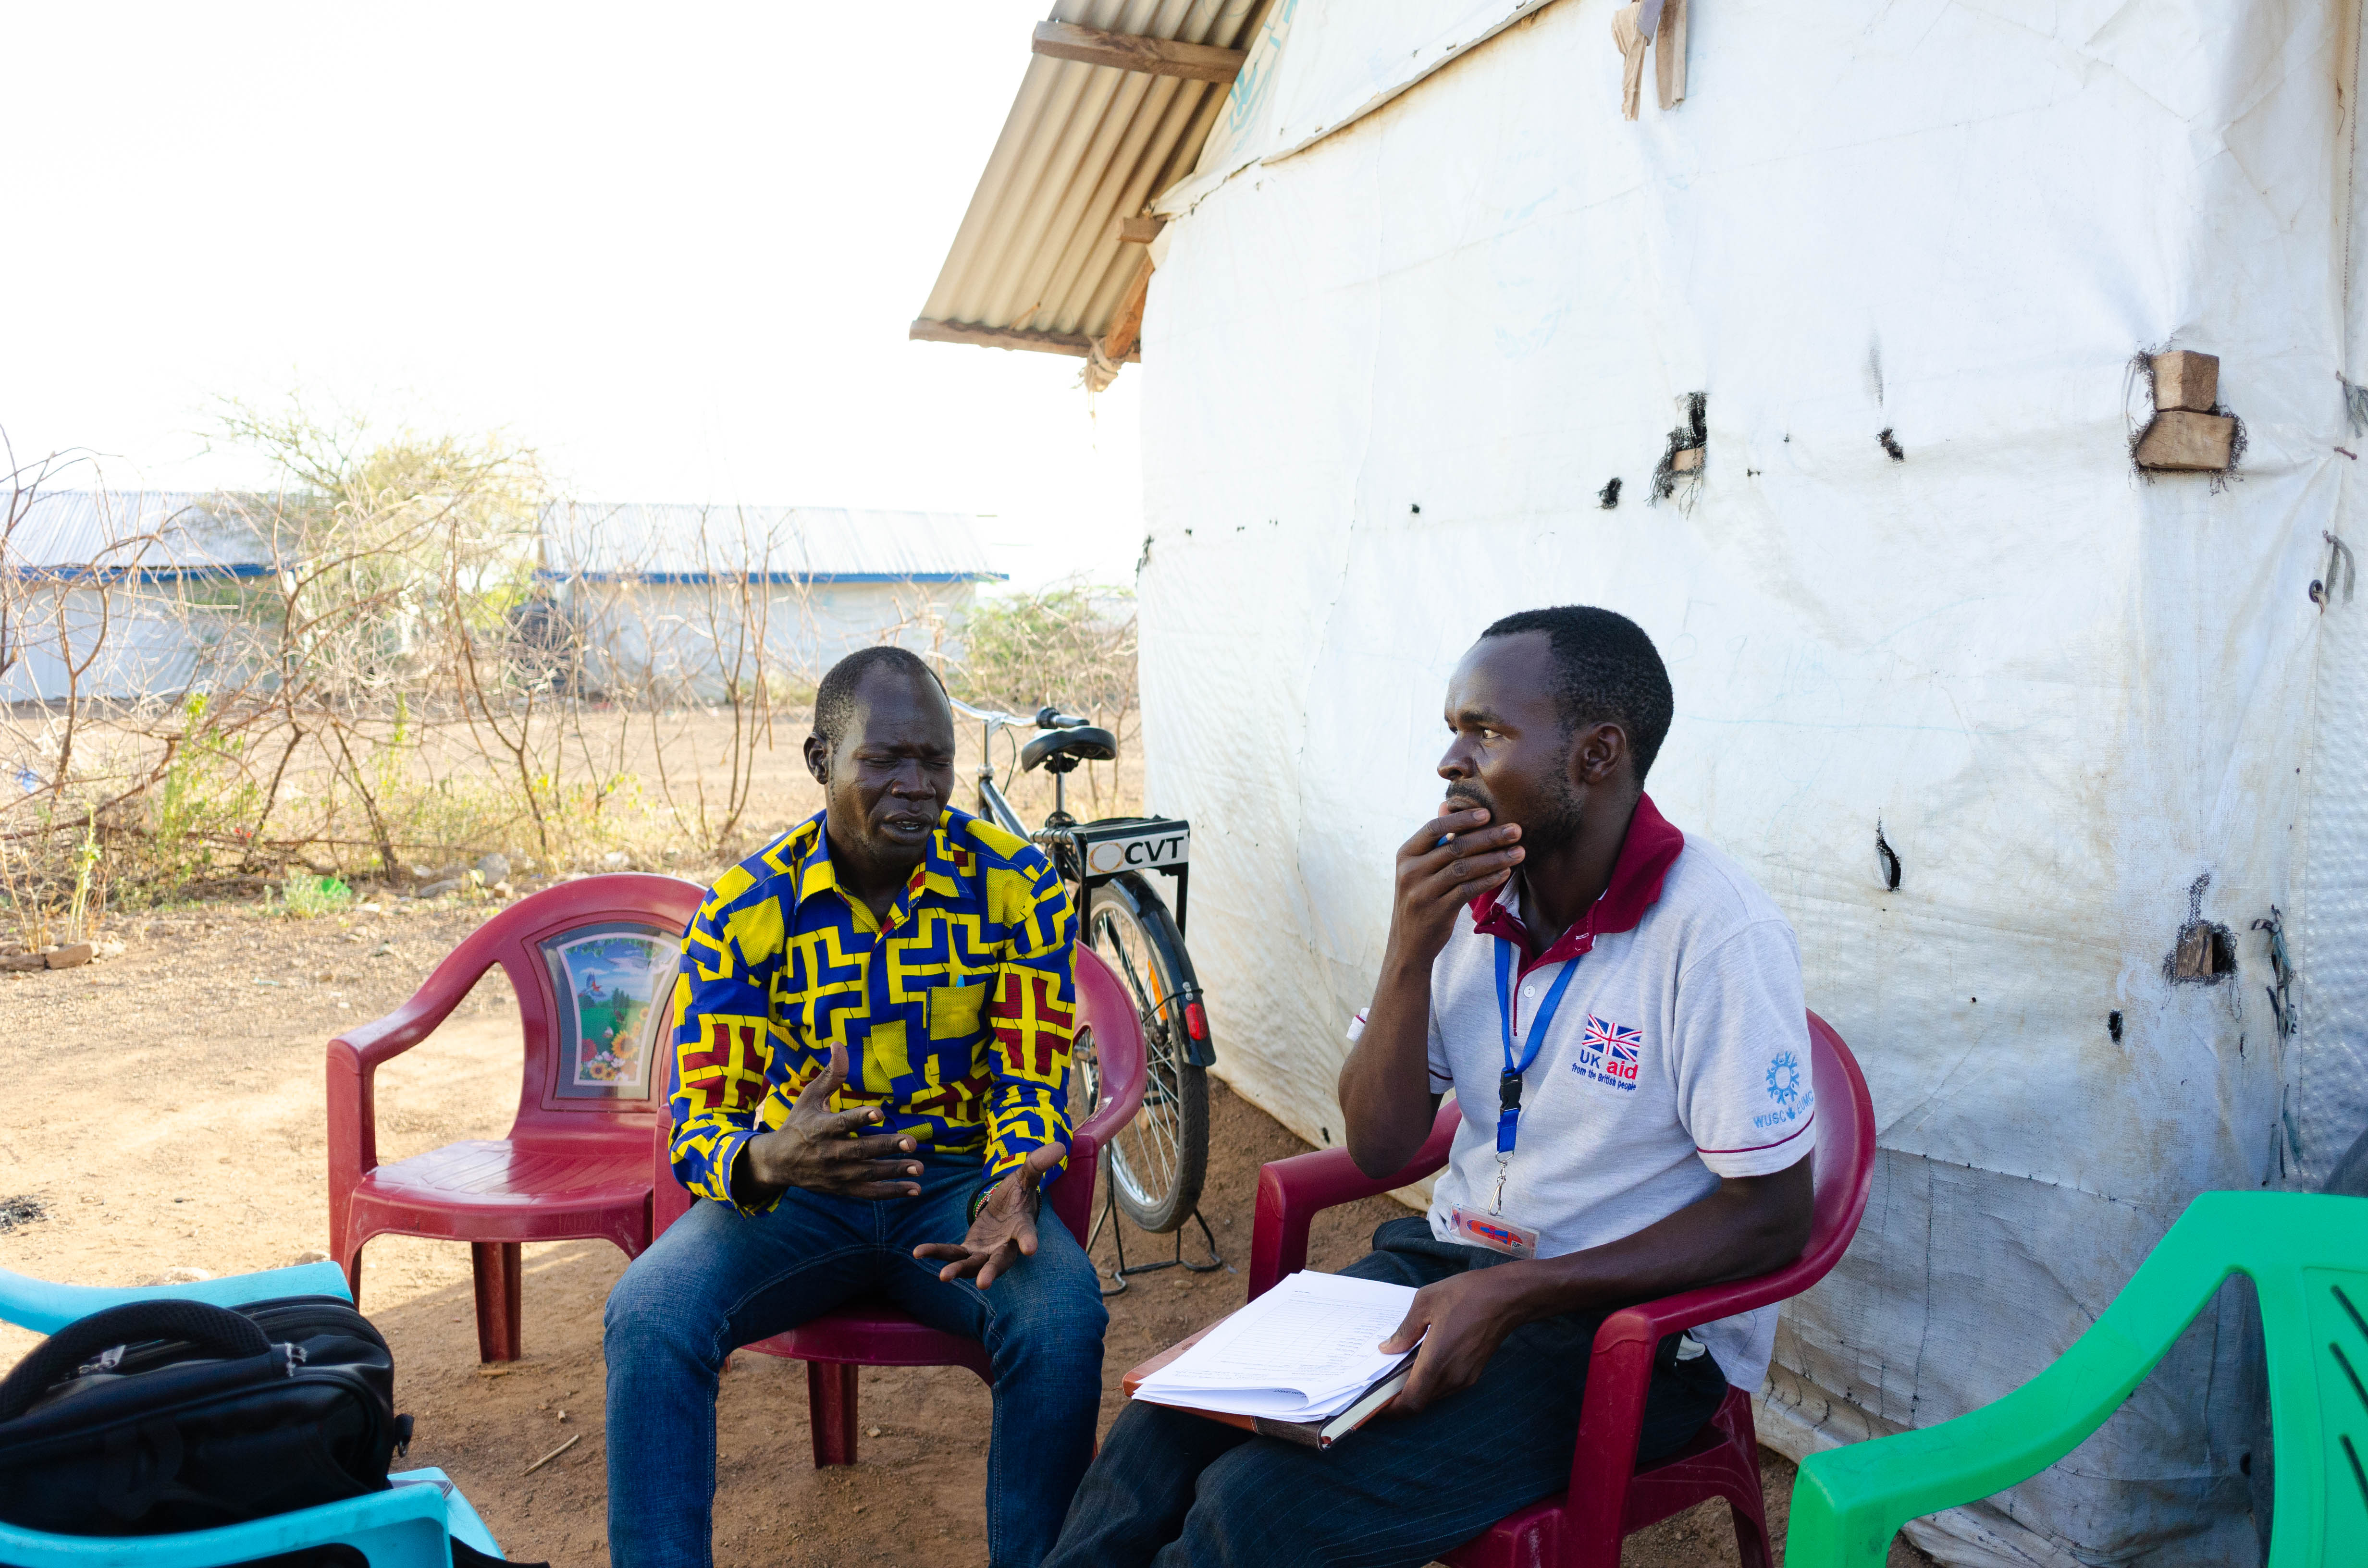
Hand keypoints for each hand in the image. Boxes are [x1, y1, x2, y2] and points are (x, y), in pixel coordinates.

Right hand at [739, 1042, 923, 1200]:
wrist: (778, 1163)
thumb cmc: (799, 1124)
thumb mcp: (810, 1097)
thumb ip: (831, 1074)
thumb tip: (839, 1043)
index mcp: (820, 1128)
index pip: (842, 1123)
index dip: (860, 1118)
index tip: (879, 1112)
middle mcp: (828, 1153)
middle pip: (860, 1150)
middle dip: (885, 1146)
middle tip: (911, 1142)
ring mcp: (836, 1174)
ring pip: (868, 1173)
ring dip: (895, 1171)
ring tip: (920, 1166)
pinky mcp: (842, 1188)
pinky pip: (869, 1193)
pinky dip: (891, 1192)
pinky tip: (915, 1189)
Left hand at [911, 1143, 1065, 1288]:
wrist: (1005, 1210)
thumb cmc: (1018, 1195)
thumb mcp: (1025, 1177)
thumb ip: (1037, 1165)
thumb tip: (1059, 1145)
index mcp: (1022, 1228)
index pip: (1026, 1235)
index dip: (1028, 1241)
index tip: (1030, 1249)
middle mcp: (1004, 1246)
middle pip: (999, 1261)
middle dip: (991, 1272)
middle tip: (983, 1283)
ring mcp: (985, 1252)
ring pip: (972, 1265)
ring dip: (958, 1270)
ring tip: (944, 1277)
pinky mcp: (968, 1250)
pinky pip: (951, 1253)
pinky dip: (936, 1253)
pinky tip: (918, 1252)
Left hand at [1375, 1266, 1529, 1413]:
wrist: (1507, 1297)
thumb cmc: (1467, 1295)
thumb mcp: (1426, 1302)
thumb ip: (1404, 1331)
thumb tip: (1387, 1350)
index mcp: (1436, 1363)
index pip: (1410, 1402)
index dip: (1390, 1409)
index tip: (1374, 1403)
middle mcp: (1451, 1377)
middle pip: (1419, 1402)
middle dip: (1398, 1399)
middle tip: (1380, 1385)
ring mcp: (1465, 1377)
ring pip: (1432, 1395)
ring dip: (1414, 1390)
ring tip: (1397, 1372)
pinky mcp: (1473, 1373)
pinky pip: (1445, 1386)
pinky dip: (1428, 1382)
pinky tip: (1421, 1363)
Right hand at [1386, 805, 1522, 968]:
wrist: (1408, 944)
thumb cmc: (1420, 898)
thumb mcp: (1418, 869)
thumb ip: (1434, 842)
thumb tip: (1447, 805)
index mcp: (1406, 854)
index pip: (1434, 828)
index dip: (1461, 818)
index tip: (1488, 813)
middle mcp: (1410, 871)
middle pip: (1455, 847)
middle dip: (1489, 837)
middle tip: (1516, 830)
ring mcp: (1422, 892)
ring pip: (1464, 869)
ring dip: (1495, 858)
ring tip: (1520, 852)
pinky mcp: (1436, 911)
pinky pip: (1467, 891)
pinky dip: (1488, 880)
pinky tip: (1506, 873)